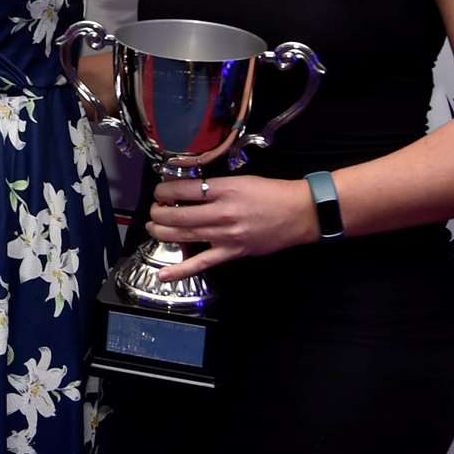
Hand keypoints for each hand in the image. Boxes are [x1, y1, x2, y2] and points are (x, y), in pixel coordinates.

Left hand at [145, 175, 319, 281]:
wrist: (299, 213)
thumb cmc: (270, 193)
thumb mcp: (239, 180)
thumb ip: (212, 186)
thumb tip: (185, 190)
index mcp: (224, 190)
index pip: (183, 190)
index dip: (164, 191)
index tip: (160, 192)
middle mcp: (222, 213)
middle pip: (178, 215)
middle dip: (158, 213)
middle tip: (154, 210)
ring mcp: (226, 236)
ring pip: (183, 236)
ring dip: (161, 232)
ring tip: (153, 227)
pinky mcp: (232, 252)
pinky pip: (202, 263)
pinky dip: (181, 270)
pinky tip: (163, 274)